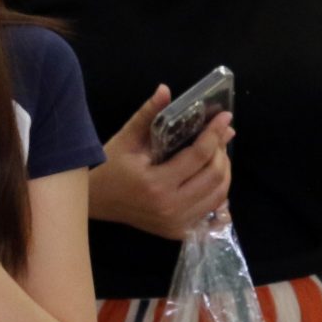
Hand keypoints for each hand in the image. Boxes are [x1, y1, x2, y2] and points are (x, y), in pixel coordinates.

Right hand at [89, 85, 233, 240]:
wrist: (96, 202)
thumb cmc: (110, 167)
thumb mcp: (127, 138)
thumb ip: (148, 114)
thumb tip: (166, 89)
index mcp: (156, 183)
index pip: (199, 155)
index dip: (215, 133)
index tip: (224, 117)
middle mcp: (170, 207)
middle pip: (215, 176)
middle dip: (221, 151)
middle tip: (218, 135)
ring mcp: (177, 223)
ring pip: (219, 195)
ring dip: (224, 170)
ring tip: (216, 153)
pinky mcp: (179, 231)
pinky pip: (211, 210)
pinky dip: (217, 190)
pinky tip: (211, 175)